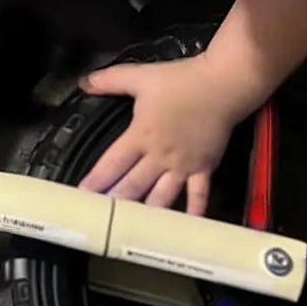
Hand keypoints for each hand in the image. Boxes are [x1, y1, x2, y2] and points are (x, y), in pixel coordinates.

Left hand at [75, 58, 258, 213]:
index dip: (96, 181)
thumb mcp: (141, 76)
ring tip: (134, 228)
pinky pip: (197, 195)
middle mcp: (159, 155)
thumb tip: (84, 83)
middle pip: (133, 186)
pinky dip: (191, 212)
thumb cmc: (183, 80)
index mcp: (141, 135)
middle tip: (102, 219)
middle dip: (116, 203)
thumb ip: (110, 80)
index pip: (112, 163)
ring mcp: (182, 165)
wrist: (223, 85)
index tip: (83, 196)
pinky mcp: (204, 168)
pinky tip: (185, 227)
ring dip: (146, 214)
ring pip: (161, 196)